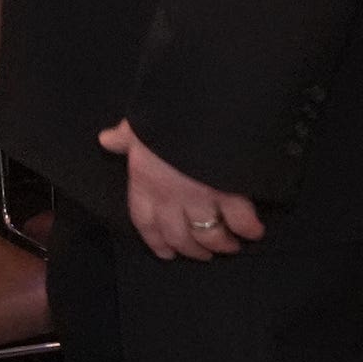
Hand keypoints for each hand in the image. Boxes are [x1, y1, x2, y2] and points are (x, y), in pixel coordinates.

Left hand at [100, 120, 264, 259]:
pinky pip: (240, 221)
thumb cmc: (166, 114)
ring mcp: (201, 198)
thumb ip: (125, 137)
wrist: (200, 107)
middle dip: (192, 250)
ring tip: (230, 246)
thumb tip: (107, 139)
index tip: (166, 253)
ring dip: (220, 245)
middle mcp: (171, 197)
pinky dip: (249, 229)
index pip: (145, 222)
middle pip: (179, 236)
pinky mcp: (230, 193)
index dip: (155, 241)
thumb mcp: (140, 124)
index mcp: (145, 181)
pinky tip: (255, 232)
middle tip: (204, 254)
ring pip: (209, 235)